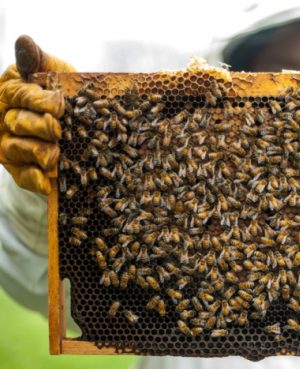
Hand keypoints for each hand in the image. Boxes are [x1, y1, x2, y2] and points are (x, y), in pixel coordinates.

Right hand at [0, 35, 74, 194]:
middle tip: (58, 129)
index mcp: (10, 91)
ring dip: (38, 152)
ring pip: (19, 149)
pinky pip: (23, 176)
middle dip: (39, 126)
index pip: (19, 94)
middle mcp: (4, 118)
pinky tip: (48, 183)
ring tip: (56, 155)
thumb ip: (39, 60)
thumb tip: (23, 40)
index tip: (58, 103)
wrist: (80, 124)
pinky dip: (36, 179)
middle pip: (18, 123)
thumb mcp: (55, 72)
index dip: (37, 99)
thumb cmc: (63, 92)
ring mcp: (9, 145)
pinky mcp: (19, 169)